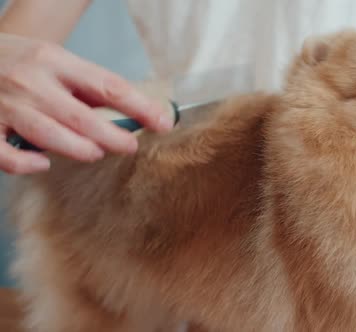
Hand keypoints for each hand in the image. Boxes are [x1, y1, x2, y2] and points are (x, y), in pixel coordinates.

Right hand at [0, 34, 172, 173]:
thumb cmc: (16, 61)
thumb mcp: (53, 60)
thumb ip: (85, 85)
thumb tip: (131, 112)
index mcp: (55, 61)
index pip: (109, 87)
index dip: (141, 108)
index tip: (163, 122)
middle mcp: (32, 81)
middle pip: (85, 118)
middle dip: (115, 137)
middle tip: (129, 145)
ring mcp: (7, 105)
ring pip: (51, 137)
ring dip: (81, 149)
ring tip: (95, 152)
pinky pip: (8, 156)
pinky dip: (27, 164)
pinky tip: (42, 163)